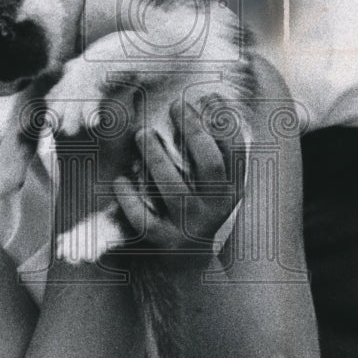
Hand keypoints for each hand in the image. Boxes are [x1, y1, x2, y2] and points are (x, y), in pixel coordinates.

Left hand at [113, 100, 239, 250]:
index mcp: (231, 189)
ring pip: (175, 190)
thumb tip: (203, 100)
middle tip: (175, 105)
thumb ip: (212, 151)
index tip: (207, 95)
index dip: (224, 121)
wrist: (186, 262)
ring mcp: (190, 225)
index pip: (236, 151)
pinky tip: (120, 179)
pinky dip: (130, 198)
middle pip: (209, 164)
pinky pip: (145, 220)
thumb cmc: (195, 207)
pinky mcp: (164, 241)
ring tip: (142, 133)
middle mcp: (215, 206)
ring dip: (156, 157)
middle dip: (193, 130)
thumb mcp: (212, 185)